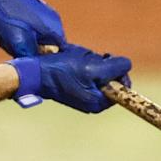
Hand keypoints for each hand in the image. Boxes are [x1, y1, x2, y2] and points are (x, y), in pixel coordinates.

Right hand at [11, 44, 131, 113]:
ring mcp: (83, 95)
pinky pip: (86, 72)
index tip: (106, 59)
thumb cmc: (62, 70)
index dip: (118, 70)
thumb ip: (115, 67)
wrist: (33, 73)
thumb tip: (127, 65)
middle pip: (111, 79)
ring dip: (92, 61)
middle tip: (90, 58)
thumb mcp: (93, 67)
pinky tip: (71, 59)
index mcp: (98, 102)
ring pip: (99, 73)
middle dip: (103, 64)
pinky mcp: (74, 87)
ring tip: (78, 58)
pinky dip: (82, 62)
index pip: (122, 87)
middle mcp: (92, 102)